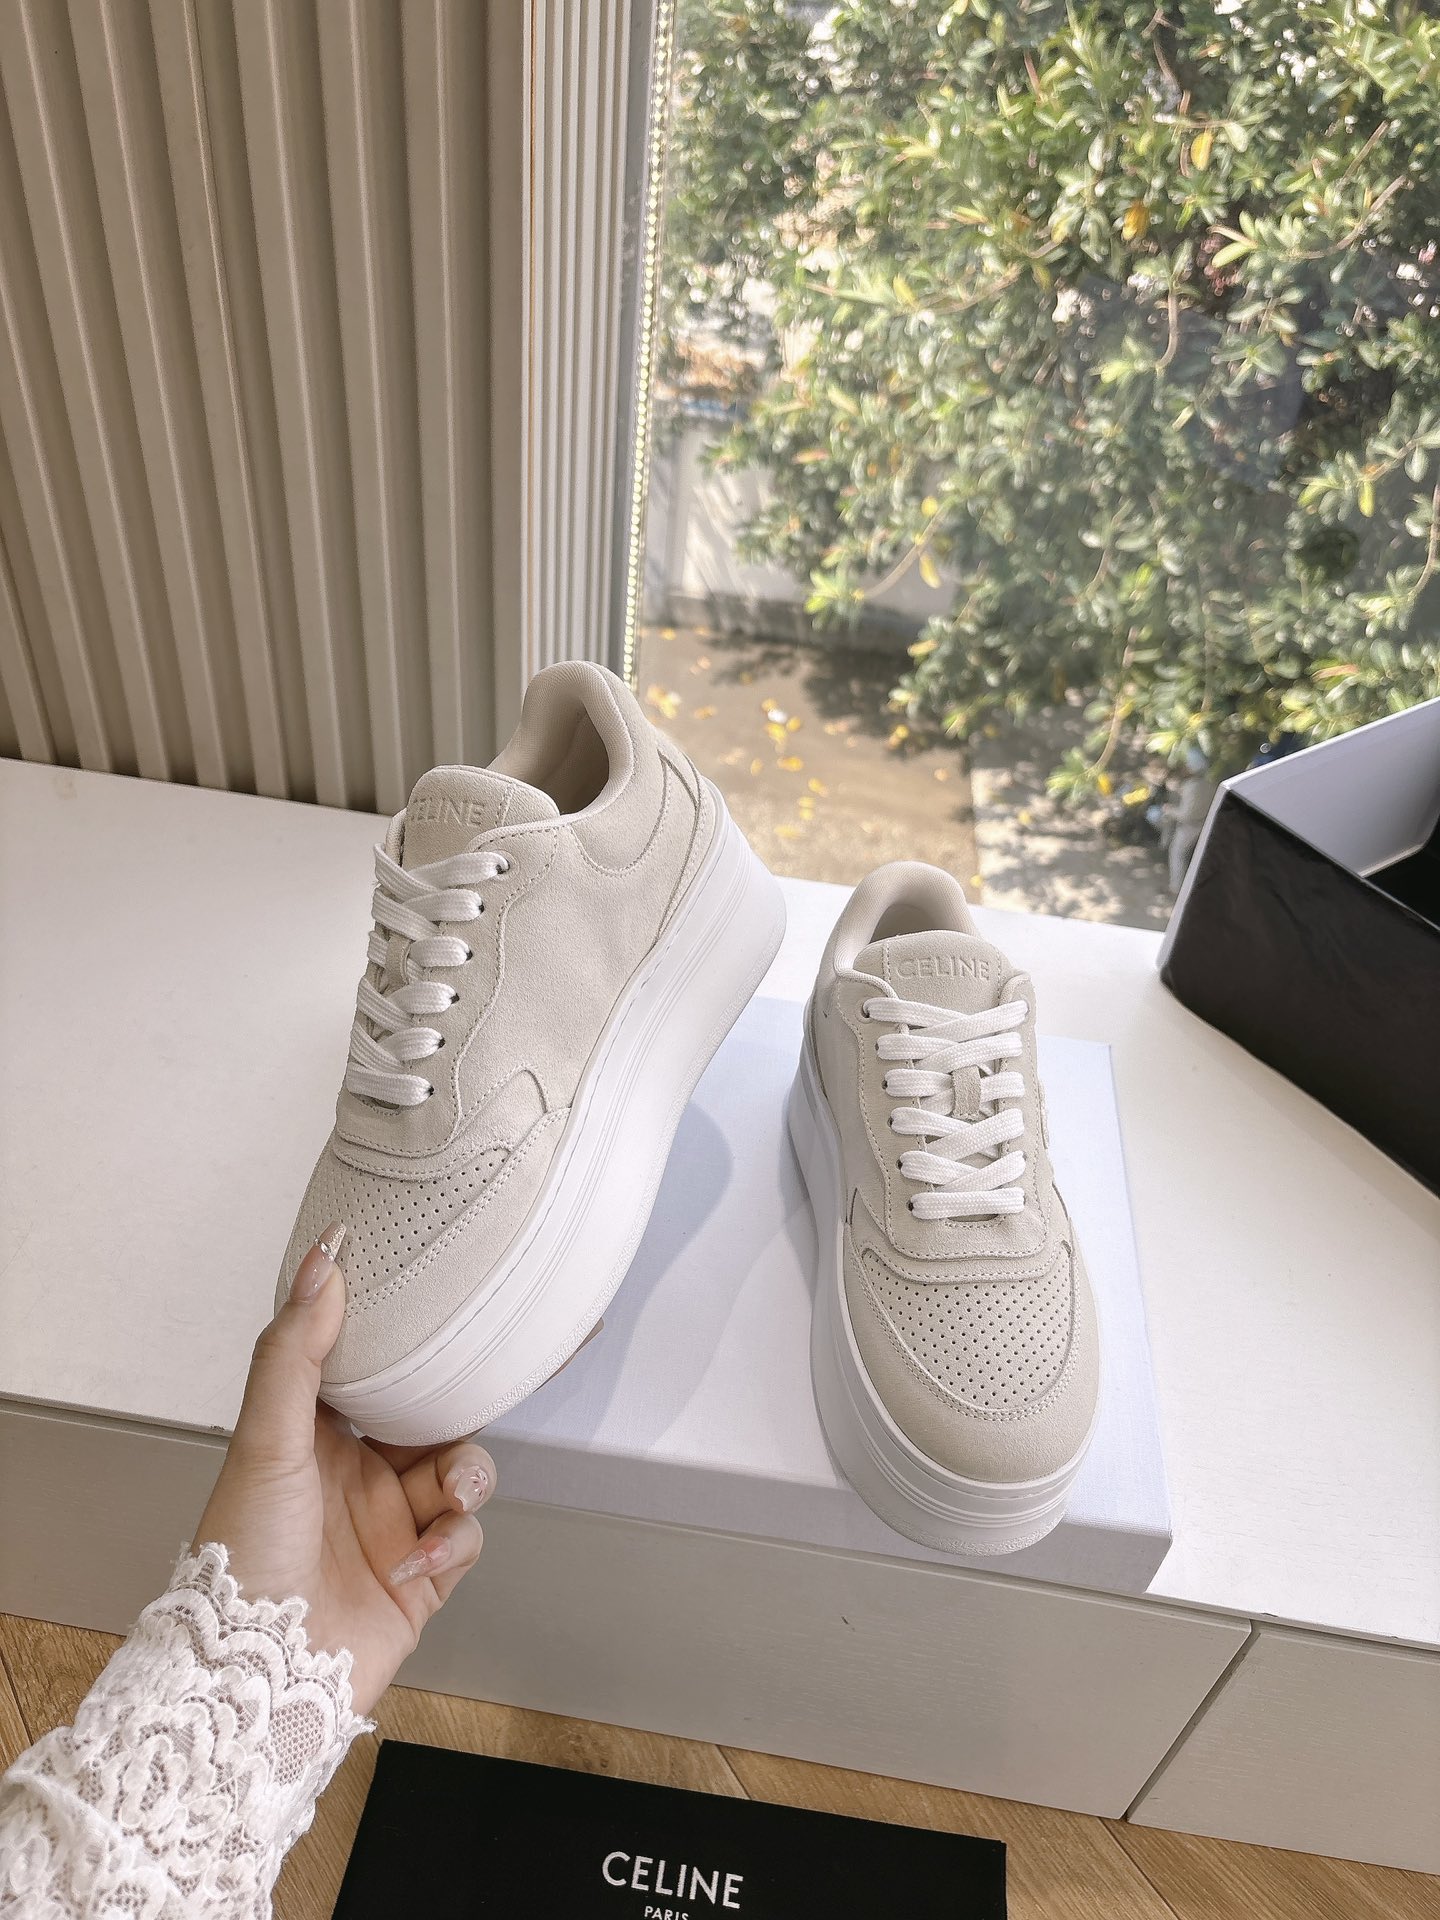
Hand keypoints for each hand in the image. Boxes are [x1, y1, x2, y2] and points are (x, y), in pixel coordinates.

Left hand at [193, 1222, 494, 1715]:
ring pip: (461, 1473)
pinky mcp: (420, 1578)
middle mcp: (356, 1476)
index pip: (371, 1372)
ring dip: (465, 1478)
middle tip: (464, 1400)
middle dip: (455, 1412)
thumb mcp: (266, 1439)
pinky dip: (452, 1543)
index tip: (431, 1300)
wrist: (257, 1677)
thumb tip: (324, 1261)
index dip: (403, 1344)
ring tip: (448, 1494)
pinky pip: (465, 1538)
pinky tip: (417, 1560)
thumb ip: (296, 1350)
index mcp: (315, 1437)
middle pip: (432, 1419)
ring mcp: (391, 1526)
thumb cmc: (243, 1556)